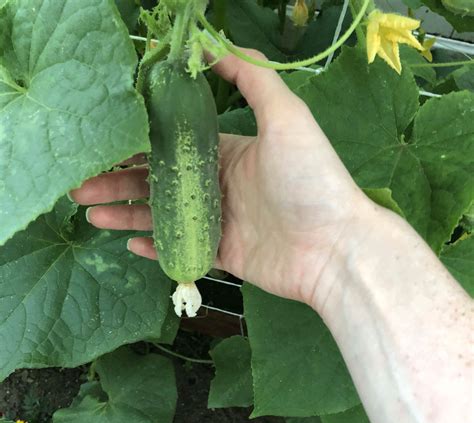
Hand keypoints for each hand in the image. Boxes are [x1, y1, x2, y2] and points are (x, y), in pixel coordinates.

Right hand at [70, 49, 370, 307]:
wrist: (335, 248)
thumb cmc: (312, 179)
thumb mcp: (286, 117)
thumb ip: (252, 78)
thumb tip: (212, 43)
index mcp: (229, 151)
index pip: (172, 143)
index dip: (137, 142)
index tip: (104, 141)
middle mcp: (220, 185)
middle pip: (159, 180)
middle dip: (118, 180)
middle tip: (80, 183)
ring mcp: (219, 222)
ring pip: (162, 216)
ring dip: (125, 213)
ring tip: (89, 210)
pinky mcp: (223, 255)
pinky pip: (181, 249)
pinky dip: (155, 246)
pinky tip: (127, 242)